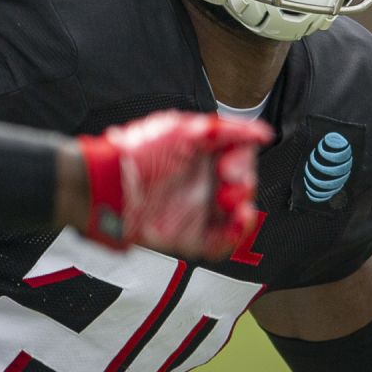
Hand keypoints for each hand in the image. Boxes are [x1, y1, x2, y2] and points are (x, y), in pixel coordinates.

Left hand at [76, 110, 271, 258]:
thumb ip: (226, 131)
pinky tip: (237, 222)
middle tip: (228, 181)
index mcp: (198, 154)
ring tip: (232, 203)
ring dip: (244, 209)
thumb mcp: (183, 130)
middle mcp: (199, 181)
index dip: (241, 159)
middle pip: (241, 185)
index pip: (237, 156)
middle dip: (243, 183)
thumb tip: (262, 132)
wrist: (108, 188)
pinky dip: (235, 235)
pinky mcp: (189, 236)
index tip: (229, 162)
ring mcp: (195, 210)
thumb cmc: (138, 154)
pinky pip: (221, 242)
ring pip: (236, 215)